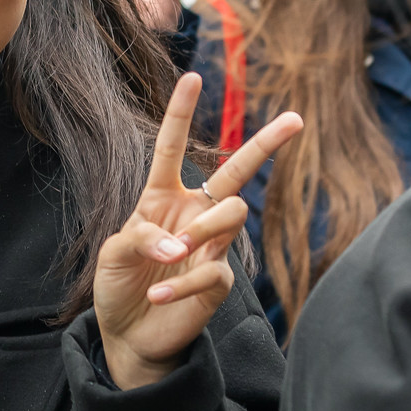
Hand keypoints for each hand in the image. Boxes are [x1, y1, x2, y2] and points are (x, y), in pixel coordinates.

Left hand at [94, 73, 302, 388]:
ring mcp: (210, 247)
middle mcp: (193, 215)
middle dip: (265, 144)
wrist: (127, 334)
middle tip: (296, 119)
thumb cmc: (119, 284)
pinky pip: (213, 272)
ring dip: (203, 231)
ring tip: (173, 256)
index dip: (181, 112)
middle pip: (236, 173)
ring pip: (233, 215)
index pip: (172, 147)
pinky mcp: (218, 282)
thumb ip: (141, 237)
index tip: (192, 76)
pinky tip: (159, 297)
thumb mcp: (114, 253)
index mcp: (162, 198)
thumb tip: (178, 246)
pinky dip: (182, 285)